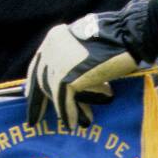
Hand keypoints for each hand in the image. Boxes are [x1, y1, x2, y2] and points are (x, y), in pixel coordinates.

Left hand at [23, 0, 157, 128]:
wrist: (129, 34)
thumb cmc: (117, 38)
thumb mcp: (86, 44)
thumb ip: (74, 58)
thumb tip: (72, 80)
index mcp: (54, 38)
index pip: (38, 64)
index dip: (33, 82)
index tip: (28, 96)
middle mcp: (51, 48)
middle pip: (41, 79)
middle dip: (39, 101)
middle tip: (37, 118)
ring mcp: (58, 62)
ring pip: (53, 91)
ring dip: (62, 110)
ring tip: (70, 123)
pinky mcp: (68, 76)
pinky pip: (64, 101)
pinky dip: (69, 114)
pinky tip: (74, 124)